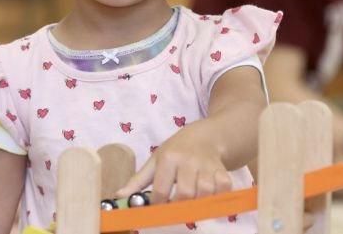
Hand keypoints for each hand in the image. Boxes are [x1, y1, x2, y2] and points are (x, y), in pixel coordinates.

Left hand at [115, 122, 231, 203]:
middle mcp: (188, 160)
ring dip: (198, 203)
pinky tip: (208, 195)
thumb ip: (138, 180)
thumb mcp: (155, 160)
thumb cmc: (177, 150)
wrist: (206, 136)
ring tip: (191, 202)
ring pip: (204, 193)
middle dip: (178, 206)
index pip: (161, 189)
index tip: (158, 206)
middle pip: (184, 193)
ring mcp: (207, 166)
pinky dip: (217, 196)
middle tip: (175, 207)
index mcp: (169, 158)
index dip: (157, 203)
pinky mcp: (222, 170)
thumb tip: (119, 196)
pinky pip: (223, 189)